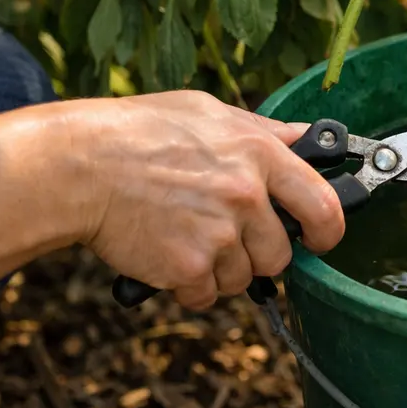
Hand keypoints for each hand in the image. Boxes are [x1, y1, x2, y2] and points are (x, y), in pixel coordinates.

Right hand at [68, 91, 342, 309]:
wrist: (79, 167)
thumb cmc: (138, 133)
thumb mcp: (209, 112)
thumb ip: (263, 130)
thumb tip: (304, 137)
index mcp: (259, 154)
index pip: (322, 204)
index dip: (328, 230)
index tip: (321, 238)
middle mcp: (247, 195)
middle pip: (280, 253)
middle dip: (257, 253)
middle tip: (225, 236)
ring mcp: (220, 234)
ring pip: (244, 278)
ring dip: (221, 270)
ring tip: (186, 237)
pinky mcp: (189, 267)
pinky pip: (206, 295)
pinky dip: (189, 286)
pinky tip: (166, 256)